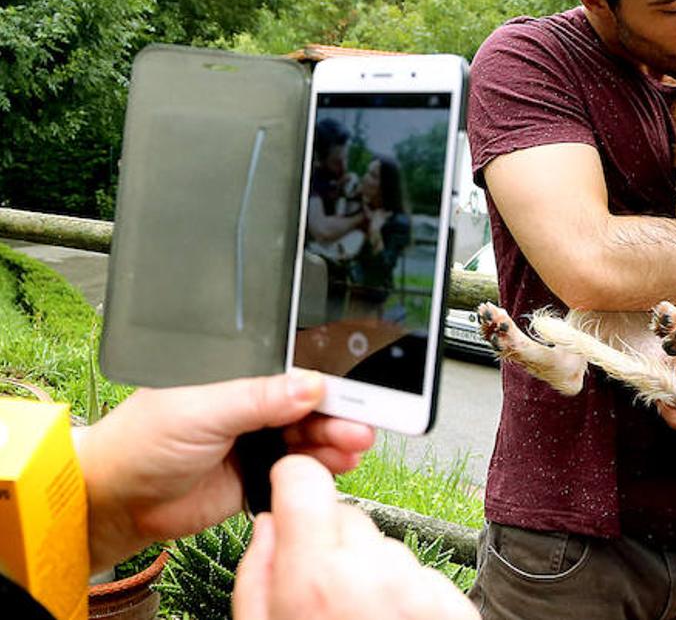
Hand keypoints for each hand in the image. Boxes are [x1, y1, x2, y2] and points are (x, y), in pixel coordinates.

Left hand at [77, 371, 373, 572]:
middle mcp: (251, 404)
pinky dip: (320, 467)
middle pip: (309, 404)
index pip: (293, 371)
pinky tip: (336, 465)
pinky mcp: (258, 474)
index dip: (326, 382)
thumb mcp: (202, 409)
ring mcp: (256, 439)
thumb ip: (258, 397)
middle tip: (360, 426)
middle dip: (339, 414)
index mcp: (239, 374)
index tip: (357, 391)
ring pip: (309, 436)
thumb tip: (310, 383)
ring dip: (334, 441)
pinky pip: (299, 468)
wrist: (117, 500)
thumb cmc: (140, 441)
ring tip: (352, 446)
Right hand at [233, 455, 478, 619]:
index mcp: (311, 577)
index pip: (305, 482)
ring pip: (386, 547)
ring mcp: (414, 586)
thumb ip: (257, 575)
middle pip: (347, 517)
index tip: (293, 496)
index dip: (294, 487)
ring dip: (373, 573)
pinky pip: (419, 575)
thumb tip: (268, 527)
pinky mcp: (449, 603)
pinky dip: (407, 596)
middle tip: (327, 597)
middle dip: (334, 544)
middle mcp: (369, 572)